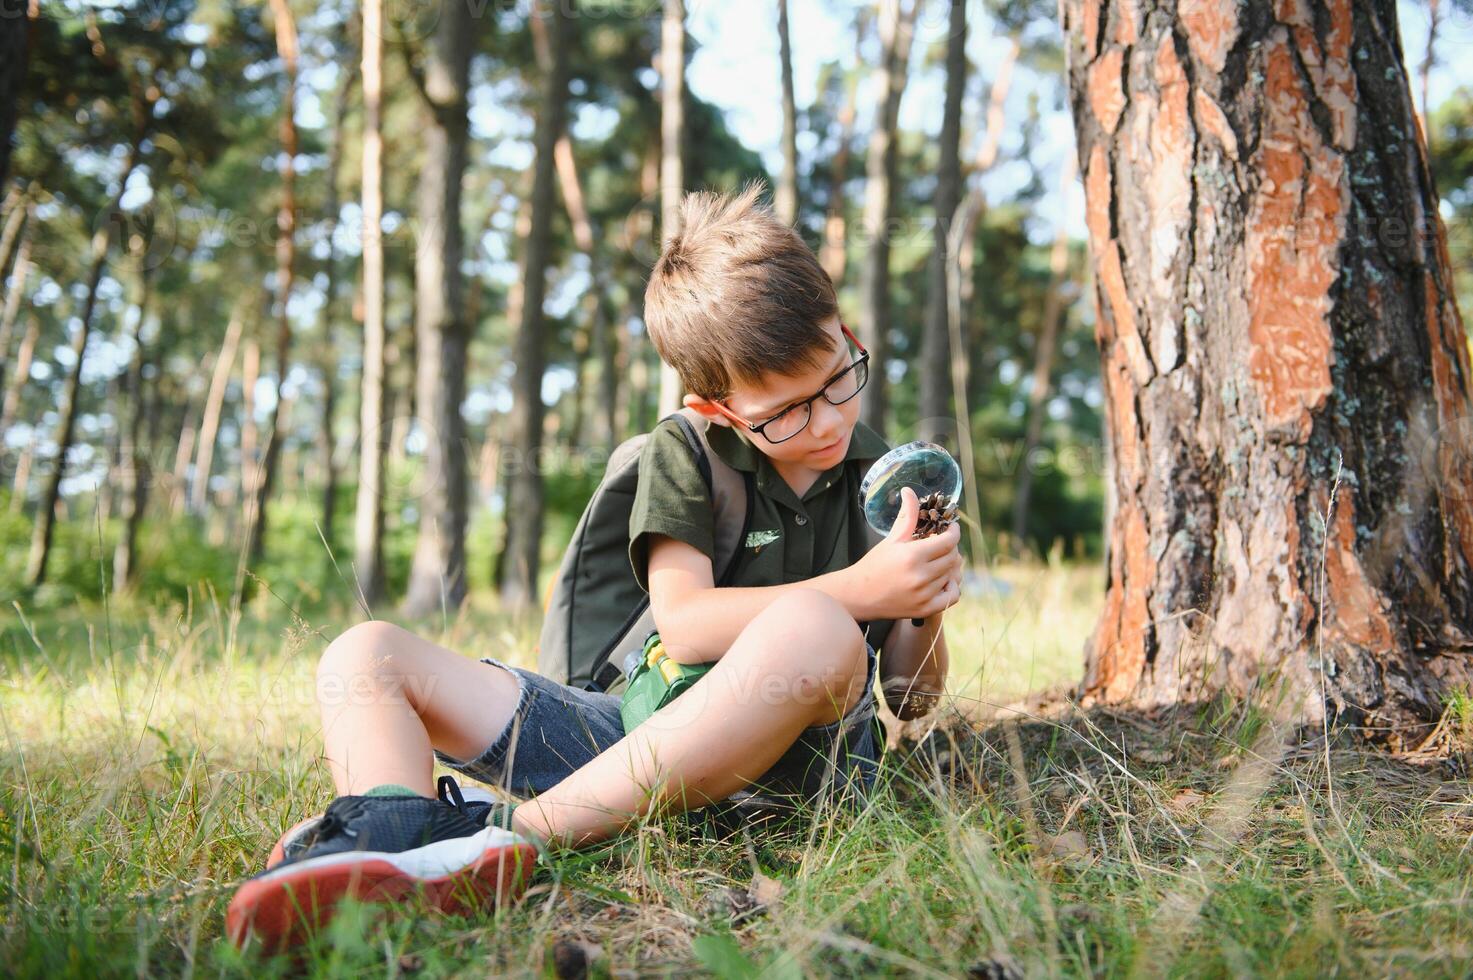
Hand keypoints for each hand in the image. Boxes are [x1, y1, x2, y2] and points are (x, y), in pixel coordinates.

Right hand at [846, 487, 963, 620]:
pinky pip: (952, 596)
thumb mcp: (892, 538)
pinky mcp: (925, 609)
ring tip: (938, 560)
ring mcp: (924, 595)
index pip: (949, 541)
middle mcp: (920, 576)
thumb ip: (907, 515)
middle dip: (951, 548)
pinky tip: (942, 580)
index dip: (954, 532)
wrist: (859, 595)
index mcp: (912, 555)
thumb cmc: (874, 564)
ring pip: (952, 574)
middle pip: (953, 557)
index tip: (951, 528)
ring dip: (949, 566)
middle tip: (942, 543)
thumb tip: (909, 490)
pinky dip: (952, 587)